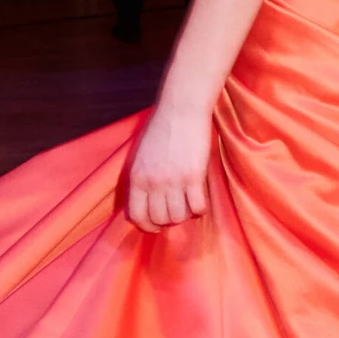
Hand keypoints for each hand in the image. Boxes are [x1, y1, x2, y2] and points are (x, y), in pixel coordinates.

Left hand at [127, 104, 211, 231]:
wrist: (181, 110)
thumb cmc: (161, 129)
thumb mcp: (141, 156)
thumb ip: (142, 178)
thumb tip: (146, 201)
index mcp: (137, 177)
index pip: (137, 215)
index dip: (147, 226)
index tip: (155, 227)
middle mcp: (153, 183)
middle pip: (160, 219)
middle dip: (169, 220)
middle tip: (177, 211)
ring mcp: (174, 181)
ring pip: (179, 216)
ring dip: (185, 214)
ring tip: (189, 204)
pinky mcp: (194, 177)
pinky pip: (198, 207)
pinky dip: (200, 209)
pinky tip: (201, 201)